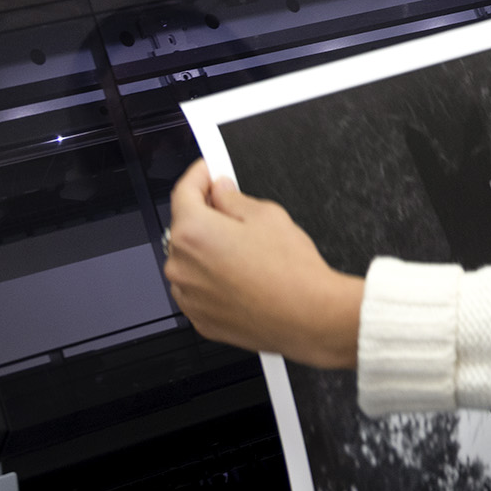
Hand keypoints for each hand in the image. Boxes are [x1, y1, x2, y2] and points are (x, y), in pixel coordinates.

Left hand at [163, 161, 364, 368]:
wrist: (308, 318)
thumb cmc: (291, 272)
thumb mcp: (267, 216)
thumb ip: (234, 199)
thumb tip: (222, 193)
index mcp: (193, 233)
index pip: (183, 191)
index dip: (199, 175)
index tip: (208, 171)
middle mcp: (181, 266)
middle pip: (185, 228)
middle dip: (206, 216)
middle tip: (235, 212)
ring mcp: (189, 296)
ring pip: (191, 260)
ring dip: (208, 250)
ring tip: (246, 254)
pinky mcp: (200, 319)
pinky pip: (199, 289)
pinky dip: (213, 280)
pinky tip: (243, 278)